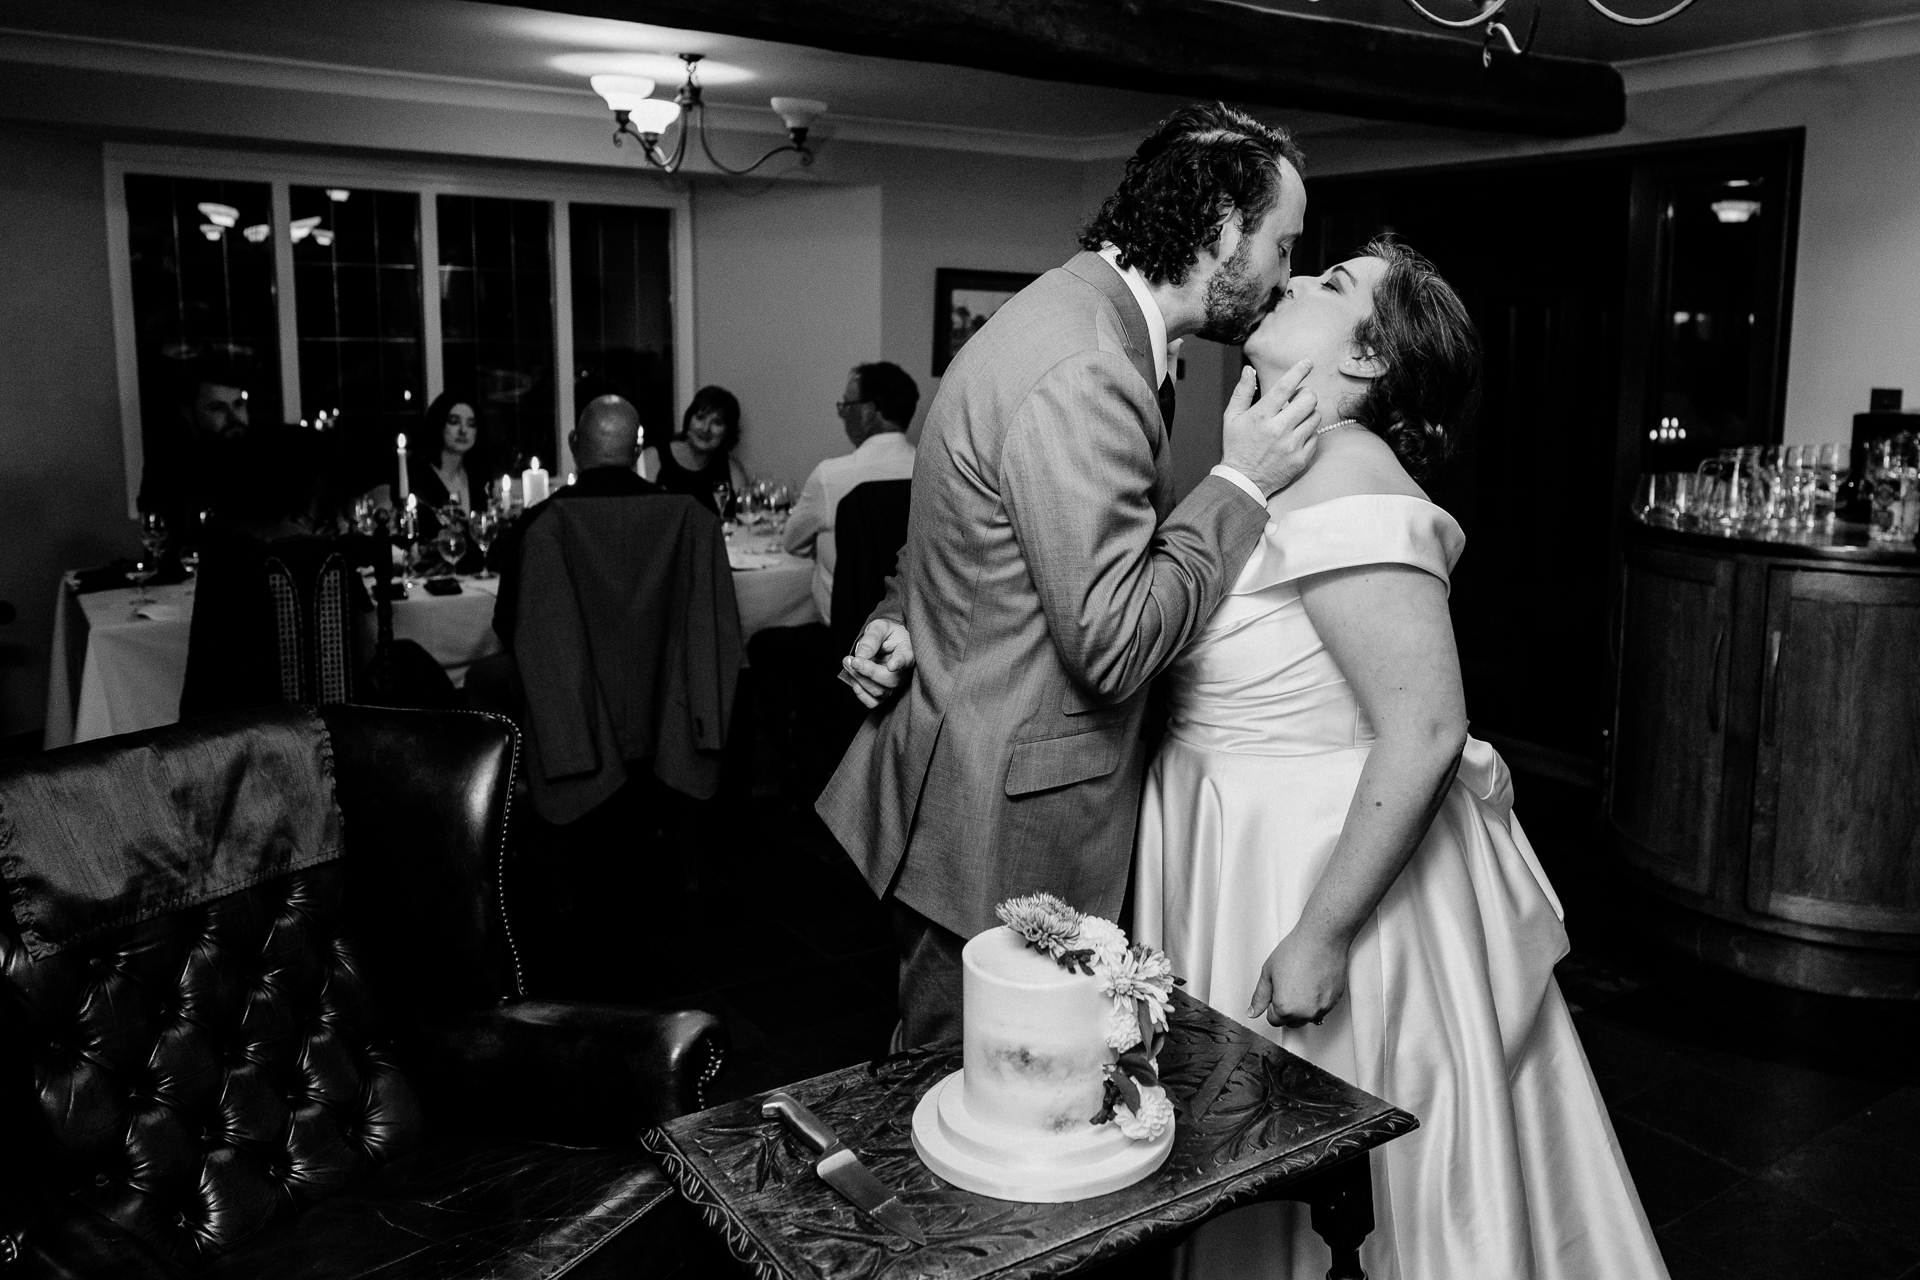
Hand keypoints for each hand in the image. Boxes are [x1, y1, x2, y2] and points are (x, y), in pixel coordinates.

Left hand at [841, 618, 914, 707]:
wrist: (885, 643)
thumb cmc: (885, 634)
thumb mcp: (879, 627)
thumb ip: (872, 638)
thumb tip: (861, 655)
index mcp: (907, 651)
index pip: (906, 659)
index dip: (900, 663)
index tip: (892, 665)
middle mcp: (904, 672)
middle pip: (891, 680)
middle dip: (869, 672)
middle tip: (853, 660)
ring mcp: (895, 685)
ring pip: (881, 692)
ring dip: (860, 680)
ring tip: (848, 663)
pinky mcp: (885, 694)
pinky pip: (873, 702)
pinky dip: (860, 692)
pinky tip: (853, 678)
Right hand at [1219, 360, 1321, 497]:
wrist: (1243, 482)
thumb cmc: (1237, 448)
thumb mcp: (1232, 418)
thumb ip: (1242, 392)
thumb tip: (1250, 370)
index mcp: (1261, 416)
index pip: (1285, 387)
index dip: (1299, 371)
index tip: (1308, 363)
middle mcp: (1279, 429)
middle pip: (1308, 399)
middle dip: (1306, 394)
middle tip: (1298, 398)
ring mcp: (1292, 445)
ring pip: (1315, 417)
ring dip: (1308, 414)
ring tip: (1296, 419)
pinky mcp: (1301, 458)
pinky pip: (1316, 437)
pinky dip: (1308, 433)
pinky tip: (1296, 436)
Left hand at [1248, 925, 1349, 1028]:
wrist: (1321, 939)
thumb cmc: (1296, 951)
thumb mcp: (1268, 973)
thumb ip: (1259, 997)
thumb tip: (1252, 1012)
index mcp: (1285, 1007)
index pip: (1274, 1020)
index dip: (1272, 1006)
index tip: (1276, 993)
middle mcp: (1305, 1013)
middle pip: (1292, 1022)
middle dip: (1287, 1009)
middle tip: (1288, 986)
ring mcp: (1322, 1008)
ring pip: (1308, 1017)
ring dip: (1303, 1007)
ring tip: (1301, 982)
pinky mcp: (1334, 1001)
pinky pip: (1322, 1009)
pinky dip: (1316, 1000)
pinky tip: (1313, 983)